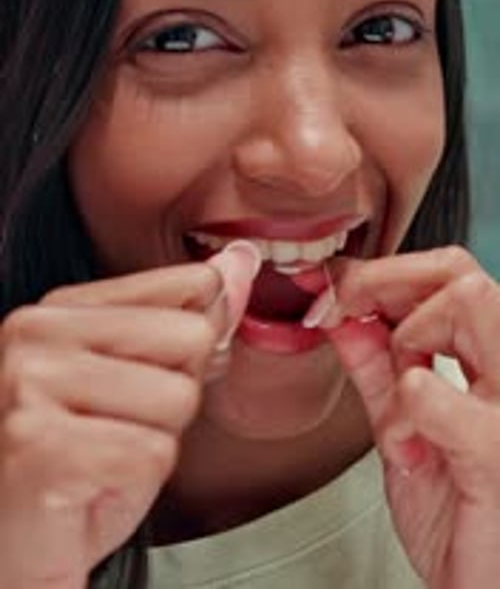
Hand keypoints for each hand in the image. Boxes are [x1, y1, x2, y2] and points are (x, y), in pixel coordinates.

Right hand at [0, 241, 259, 588]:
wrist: (19, 549)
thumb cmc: (79, 465)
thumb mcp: (141, 380)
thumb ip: (189, 318)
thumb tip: (242, 261)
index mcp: (58, 307)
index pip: (187, 284)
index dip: (195, 344)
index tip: (148, 382)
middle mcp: (35, 333)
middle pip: (192, 337)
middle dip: (175, 398)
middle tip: (118, 431)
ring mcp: (29, 385)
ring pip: (178, 399)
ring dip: (156, 444)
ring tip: (104, 458)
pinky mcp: (38, 445)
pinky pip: (153, 453)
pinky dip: (136, 484)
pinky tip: (92, 488)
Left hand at [305, 246, 499, 588]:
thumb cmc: (463, 522)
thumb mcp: (405, 430)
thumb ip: (377, 368)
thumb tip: (344, 313)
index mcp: (499, 367)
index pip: (457, 276)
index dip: (391, 271)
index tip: (343, 286)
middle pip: (465, 276)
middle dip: (389, 283)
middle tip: (347, 309)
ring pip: (470, 303)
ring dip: (410, 334)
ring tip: (400, 388)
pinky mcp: (498, 452)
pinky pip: (431, 390)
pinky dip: (403, 407)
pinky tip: (405, 443)